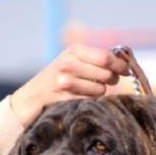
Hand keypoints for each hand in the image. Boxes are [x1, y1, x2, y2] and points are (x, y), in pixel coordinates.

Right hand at [10, 44, 129, 125]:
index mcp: (73, 51)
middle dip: (111, 80)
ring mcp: (65, 82)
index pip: (106, 57)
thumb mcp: (72, 63)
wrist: (30, 99)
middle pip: (106, 74)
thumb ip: (94, 61)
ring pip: (99, 90)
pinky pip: (89, 102)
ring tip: (86, 92)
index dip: (120, 65)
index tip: (126, 71)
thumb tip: (123, 64)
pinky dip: (89, 103)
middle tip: (107, 83)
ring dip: (98, 94)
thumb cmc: (56, 82)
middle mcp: (68, 64)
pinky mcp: (63, 99)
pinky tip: (79, 101)